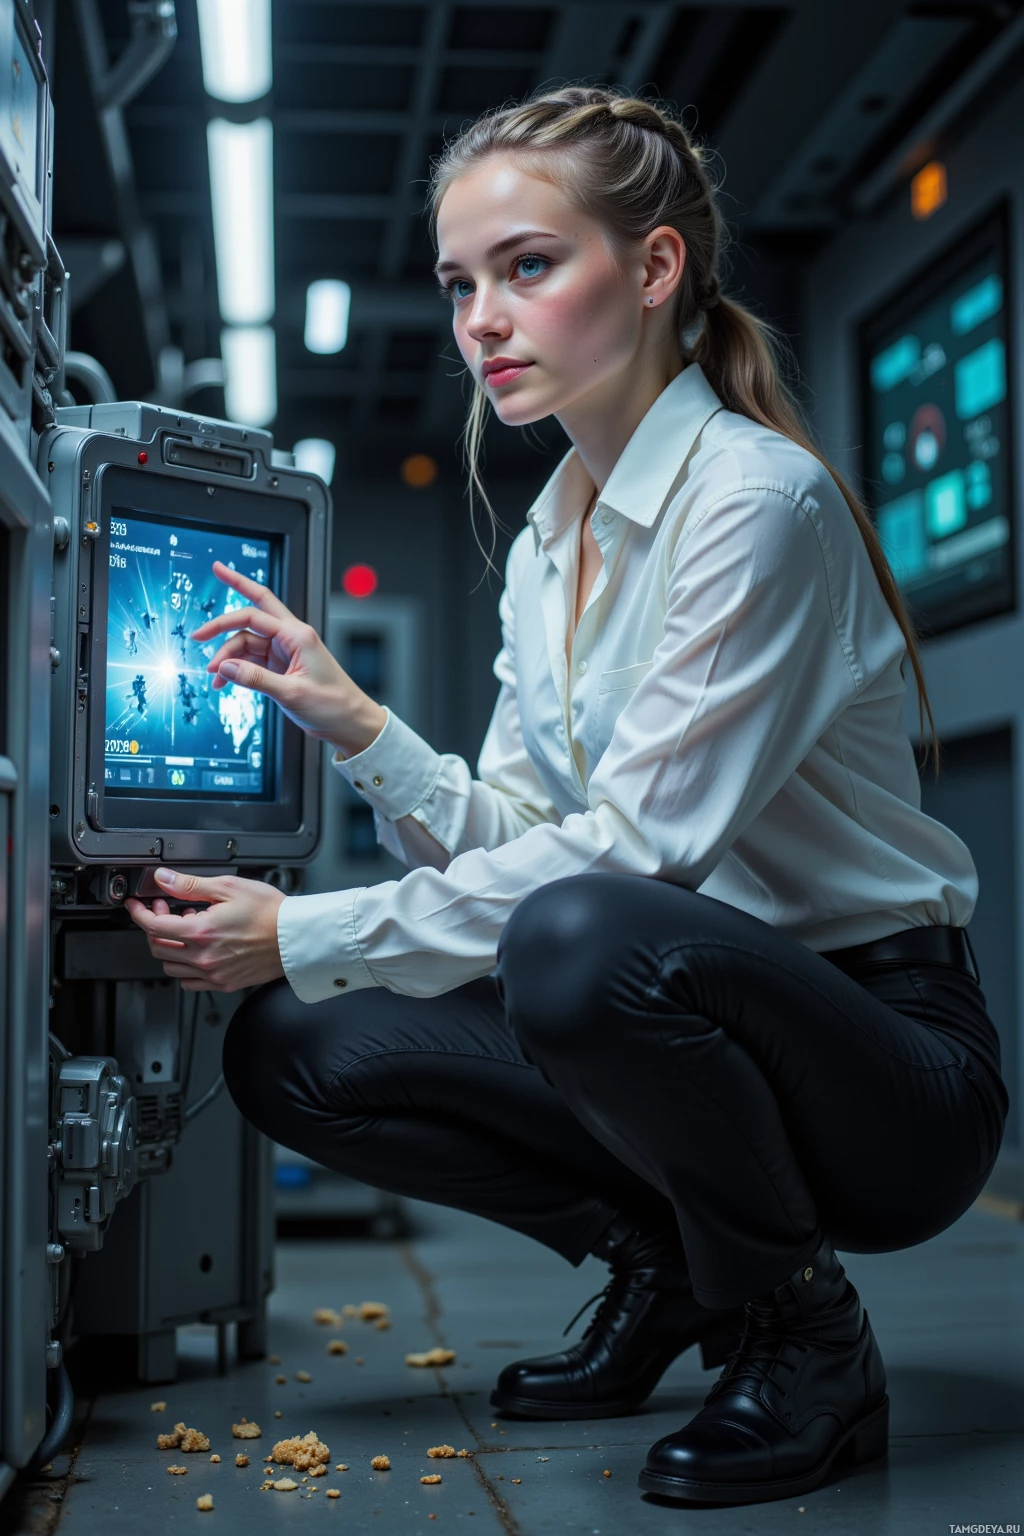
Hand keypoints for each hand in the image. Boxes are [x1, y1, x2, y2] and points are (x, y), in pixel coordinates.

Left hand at [125, 868, 286, 992]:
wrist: (296, 936)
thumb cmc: (270, 912)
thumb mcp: (228, 887)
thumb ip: (190, 885)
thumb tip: (164, 879)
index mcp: (201, 931)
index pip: (153, 925)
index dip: (139, 913)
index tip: (136, 906)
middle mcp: (203, 957)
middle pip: (158, 946)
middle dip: (155, 925)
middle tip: (166, 909)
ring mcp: (213, 973)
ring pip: (170, 966)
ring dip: (170, 946)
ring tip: (187, 928)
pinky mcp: (224, 983)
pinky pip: (190, 982)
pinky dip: (184, 967)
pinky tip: (196, 951)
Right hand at [190, 561, 386, 756]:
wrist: (350, 723)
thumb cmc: (333, 705)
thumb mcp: (290, 693)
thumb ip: (255, 679)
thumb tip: (224, 667)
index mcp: (298, 635)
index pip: (253, 616)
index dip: (223, 622)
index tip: (200, 634)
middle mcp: (291, 638)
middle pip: (255, 608)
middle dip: (233, 596)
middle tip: (210, 589)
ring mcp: (285, 651)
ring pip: (247, 643)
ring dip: (228, 657)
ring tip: (215, 678)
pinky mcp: (282, 667)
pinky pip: (252, 661)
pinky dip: (237, 670)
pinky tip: (225, 682)